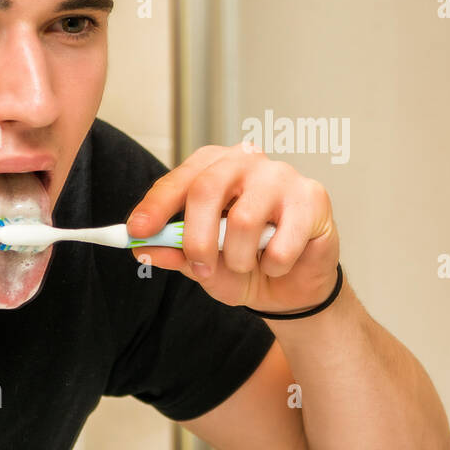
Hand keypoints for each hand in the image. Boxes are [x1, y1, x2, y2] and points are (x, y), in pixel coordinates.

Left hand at [126, 143, 339, 313]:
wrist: (293, 288)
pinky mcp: (313, 197)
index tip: (137, 232)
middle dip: (196, 239)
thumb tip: (144, 248)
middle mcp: (247, 161)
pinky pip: (281, 242)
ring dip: (239, 258)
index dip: (156, 206)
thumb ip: (175, 253)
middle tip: (199, 269)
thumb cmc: (247, 264)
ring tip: (248, 265)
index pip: (180, 179)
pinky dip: (274, 266)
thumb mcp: (202, 265)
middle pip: (207, 189)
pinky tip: (280, 263)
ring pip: (243, 219)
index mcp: (215, 168)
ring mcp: (282, 175)